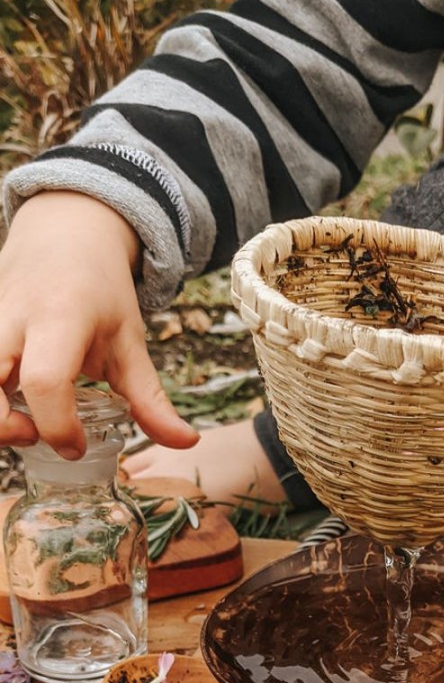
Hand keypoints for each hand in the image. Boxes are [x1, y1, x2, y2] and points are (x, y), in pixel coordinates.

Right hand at [0, 191, 197, 457]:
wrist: (65, 234)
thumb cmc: (100, 292)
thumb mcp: (130, 340)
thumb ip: (151, 397)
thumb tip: (187, 441)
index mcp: (60, 318)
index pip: (46, 381)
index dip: (58, 426)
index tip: (77, 447)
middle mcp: (10, 316)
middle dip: (4, 429)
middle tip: (37, 435)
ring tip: (20, 422)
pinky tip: (7, 400)